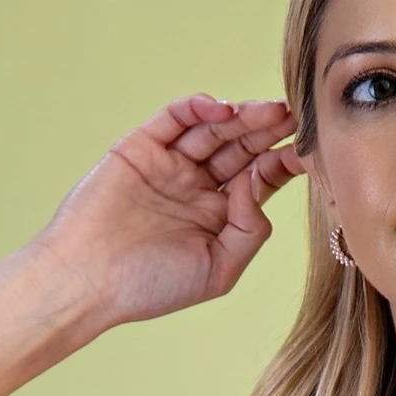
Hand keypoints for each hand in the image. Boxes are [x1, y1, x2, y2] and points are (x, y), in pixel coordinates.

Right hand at [34, 94, 303, 331]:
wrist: (87, 280)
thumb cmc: (149, 287)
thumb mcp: (218, 271)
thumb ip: (249, 231)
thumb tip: (257, 184)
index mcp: (217, 216)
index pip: (259, 178)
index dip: (283, 163)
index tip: (309, 153)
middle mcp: (196, 186)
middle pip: (241, 148)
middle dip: (269, 132)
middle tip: (296, 116)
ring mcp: (169, 164)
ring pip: (214, 130)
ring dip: (242, 117)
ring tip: (269, 111)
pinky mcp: (141, 146)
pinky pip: (175, 118)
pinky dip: (198, 108)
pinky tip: (223, 110)